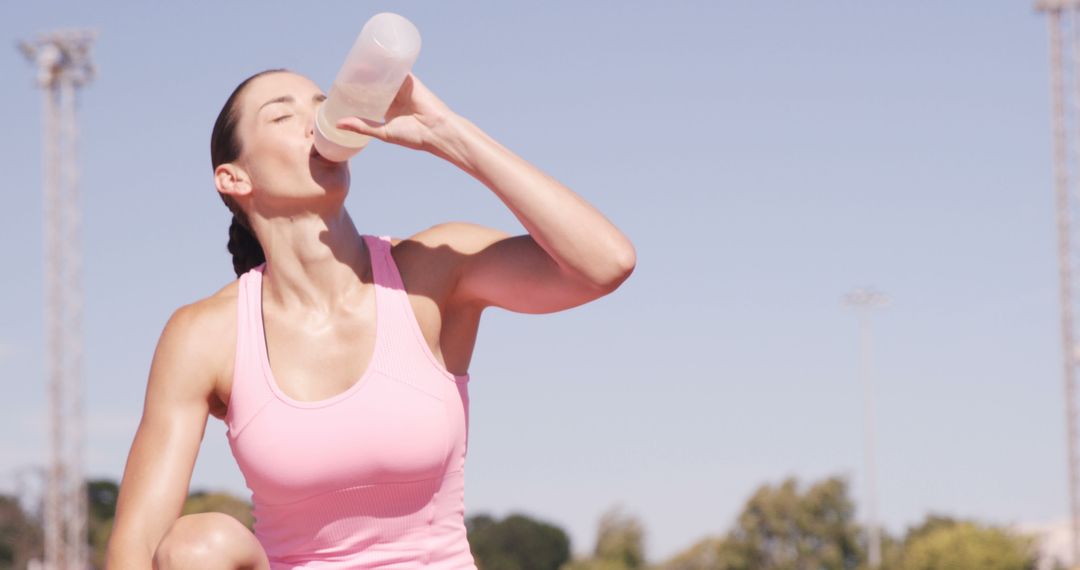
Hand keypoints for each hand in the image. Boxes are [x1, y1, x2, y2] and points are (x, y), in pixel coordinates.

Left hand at [334, 72, 455, 154]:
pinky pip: (397, 66)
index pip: (370, 98)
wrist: (437, 130)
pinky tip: (375, 54)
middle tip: (347, 73)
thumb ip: (362, 126)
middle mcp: (396, 98)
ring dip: (373, 68)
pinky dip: (388, 60)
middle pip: (376, 84)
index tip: (344, 88)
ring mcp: (403, 88)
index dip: (358, 93)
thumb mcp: (383, 132)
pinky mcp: (410, 80)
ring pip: (385, 74)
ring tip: (356, 63)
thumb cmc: (414, 136)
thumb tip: (338, 124)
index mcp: (389, 111)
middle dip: (363, 79)